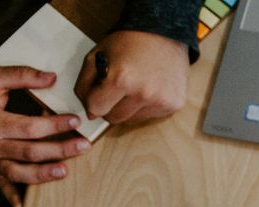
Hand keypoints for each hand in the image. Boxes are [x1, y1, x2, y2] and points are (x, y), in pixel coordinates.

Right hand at [0, 66, 91, 206]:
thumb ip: (22, 75)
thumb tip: (52, 78)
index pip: (29, 127)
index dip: (54, 126)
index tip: (75, 120)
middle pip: (30, 152)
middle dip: (60, 150)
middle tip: (84, 145)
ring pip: (19, 173)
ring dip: (44, 175)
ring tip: (66, 171)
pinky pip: (3, 186)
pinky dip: (12, 199)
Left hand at [74, 30, 188, 123]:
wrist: (162, 33)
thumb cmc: (129, 42)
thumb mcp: (97, 54)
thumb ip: (85, 82)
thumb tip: (87, 109)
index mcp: (121, 79)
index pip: (96, 109)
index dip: (92, 102)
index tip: (96, 95)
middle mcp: (143, 94)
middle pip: (114, 118)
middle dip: (109, 106)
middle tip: (114, 90)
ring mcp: (160, 101)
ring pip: (131, 120)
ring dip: (127, 108)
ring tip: (133, 88)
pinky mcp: (173, 104)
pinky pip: (149, 116)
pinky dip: (144, 107)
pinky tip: (148, 89)